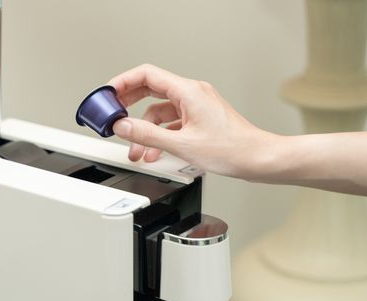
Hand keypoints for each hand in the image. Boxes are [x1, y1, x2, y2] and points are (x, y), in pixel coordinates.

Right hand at [108, 64, 277, 178]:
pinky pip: (172, 122)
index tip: (109, 94)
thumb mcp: (182, 144)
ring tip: (134, 148)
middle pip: (151, 90)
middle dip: (129, 104)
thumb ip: (147, 135)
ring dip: (145, 128)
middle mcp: (192, 94)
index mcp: (188, 92)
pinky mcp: (200, 119)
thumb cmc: (232, 149)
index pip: (147, 75)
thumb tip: (123, 126)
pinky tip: (154, 151)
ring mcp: (197, 106)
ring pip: (160, 111)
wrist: (257, 159)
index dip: (123, 82)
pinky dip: (160, 134)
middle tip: (113, 114)